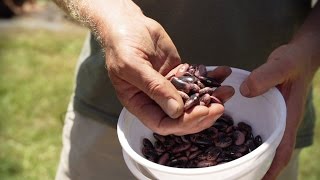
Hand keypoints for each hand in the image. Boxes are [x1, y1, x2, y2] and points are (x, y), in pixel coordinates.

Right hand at [103, 3, 233, 134]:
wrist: (129, 24)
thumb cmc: (122, 44)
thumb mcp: (132, 66)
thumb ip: (154, 88)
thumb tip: (176, 111)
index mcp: (139, 103)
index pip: (162, 123)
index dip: (183, 123)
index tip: (202, 112)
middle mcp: (155, 99)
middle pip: (181, 116)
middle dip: (202, 114)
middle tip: (219, 107)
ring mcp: (169, 87)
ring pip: (192, 100)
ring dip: (211, 97)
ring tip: (227, 91)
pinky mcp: (179, 74)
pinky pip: (196, 80)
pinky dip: (210, 78)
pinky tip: (222, 73)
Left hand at [239, 44, 316, 178]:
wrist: (299, 54)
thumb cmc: (294, 60)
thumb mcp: (282, 65)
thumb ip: (267, 76)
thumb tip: (246, 92)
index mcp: (288, 117)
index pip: (283, 149)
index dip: (273, 167)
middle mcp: (279, 120)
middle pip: (269, 150)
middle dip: (257, 164)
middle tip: (238, 175)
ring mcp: (272, 115)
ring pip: (259, 138)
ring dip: (248, 150)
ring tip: (229, 161)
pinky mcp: (264, 107)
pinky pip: (253, 125)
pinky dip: (242, 133)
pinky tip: (226, 133)